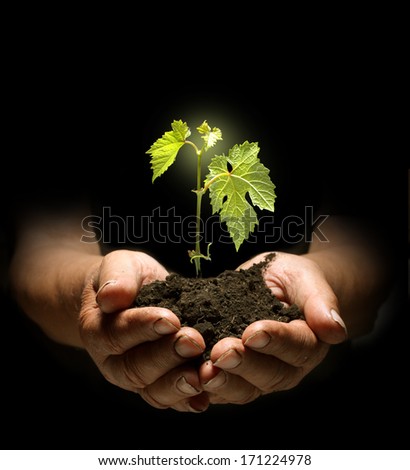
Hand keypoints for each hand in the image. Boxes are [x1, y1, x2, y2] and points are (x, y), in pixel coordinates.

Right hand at [79, 250, 208, 411]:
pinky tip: (207, 396)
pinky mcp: (159, 385)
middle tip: (194, 340)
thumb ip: (116, 278)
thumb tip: (111, 297)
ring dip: (179, 384)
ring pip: (154, 391)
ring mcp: (137, 379)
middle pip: (136, 368)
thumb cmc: (127, 278)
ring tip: (203, 373)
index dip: (143, 328)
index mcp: (98, 331)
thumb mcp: (120, 266)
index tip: (170, 319)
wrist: (134, 295)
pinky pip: (172, 400)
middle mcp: (114, 362)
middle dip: (167, 355)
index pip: (117, 334)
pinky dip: (189, 400)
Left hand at [199, 251, 347, 404]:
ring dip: (223, 381)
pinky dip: (203, 387)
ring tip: (203, 370)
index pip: (296, 347)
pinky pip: (220, 388)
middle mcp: (286, 367)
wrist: (277, 289)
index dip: (275, 341)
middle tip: (223, 351)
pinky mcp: (235, 377)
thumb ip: (320, 301)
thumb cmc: (293, 282)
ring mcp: (259, 376)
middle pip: (268, 375)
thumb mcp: (306, 280)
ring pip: (244, 389)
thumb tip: (335, 329)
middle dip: (244, 364)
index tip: (254, 331)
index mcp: (308, 344)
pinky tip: (186, 377)